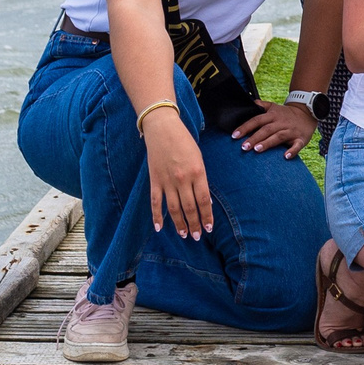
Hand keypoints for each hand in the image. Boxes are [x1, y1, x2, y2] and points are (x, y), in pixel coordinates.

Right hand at [144, 110, 213, 237]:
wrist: (163, 128)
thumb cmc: (184, 142)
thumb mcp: (198, 158)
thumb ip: (201, 179)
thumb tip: (205, 200)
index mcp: (198, 172)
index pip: (204, 200)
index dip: (206, 216)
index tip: (209, 227)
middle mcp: (183, 179)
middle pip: (189, 208)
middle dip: (194, 224)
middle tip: (197, 236)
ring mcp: (167, 181)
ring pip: (173, 208)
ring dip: (179, 223)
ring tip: (184, 234)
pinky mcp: (154, 180)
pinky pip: (156, 202)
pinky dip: (157, 216)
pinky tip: (160, 227)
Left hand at [233, 101, 315, 157]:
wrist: (308, 112)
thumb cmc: (286, 113)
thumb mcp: (274, 106)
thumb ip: (261, 105)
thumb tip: (249, 103)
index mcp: (273, 115)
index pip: (256, 120)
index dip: (245, 127)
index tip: (234, 136)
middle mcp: (281, 123)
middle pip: (266, 130)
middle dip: (254, 138)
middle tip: (243, 147)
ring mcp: (291, 131)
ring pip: (278, 137)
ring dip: (268, 143)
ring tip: (257, 150)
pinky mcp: (301, 139)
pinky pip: (297, 145)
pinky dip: (292, 151)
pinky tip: (285, 157)